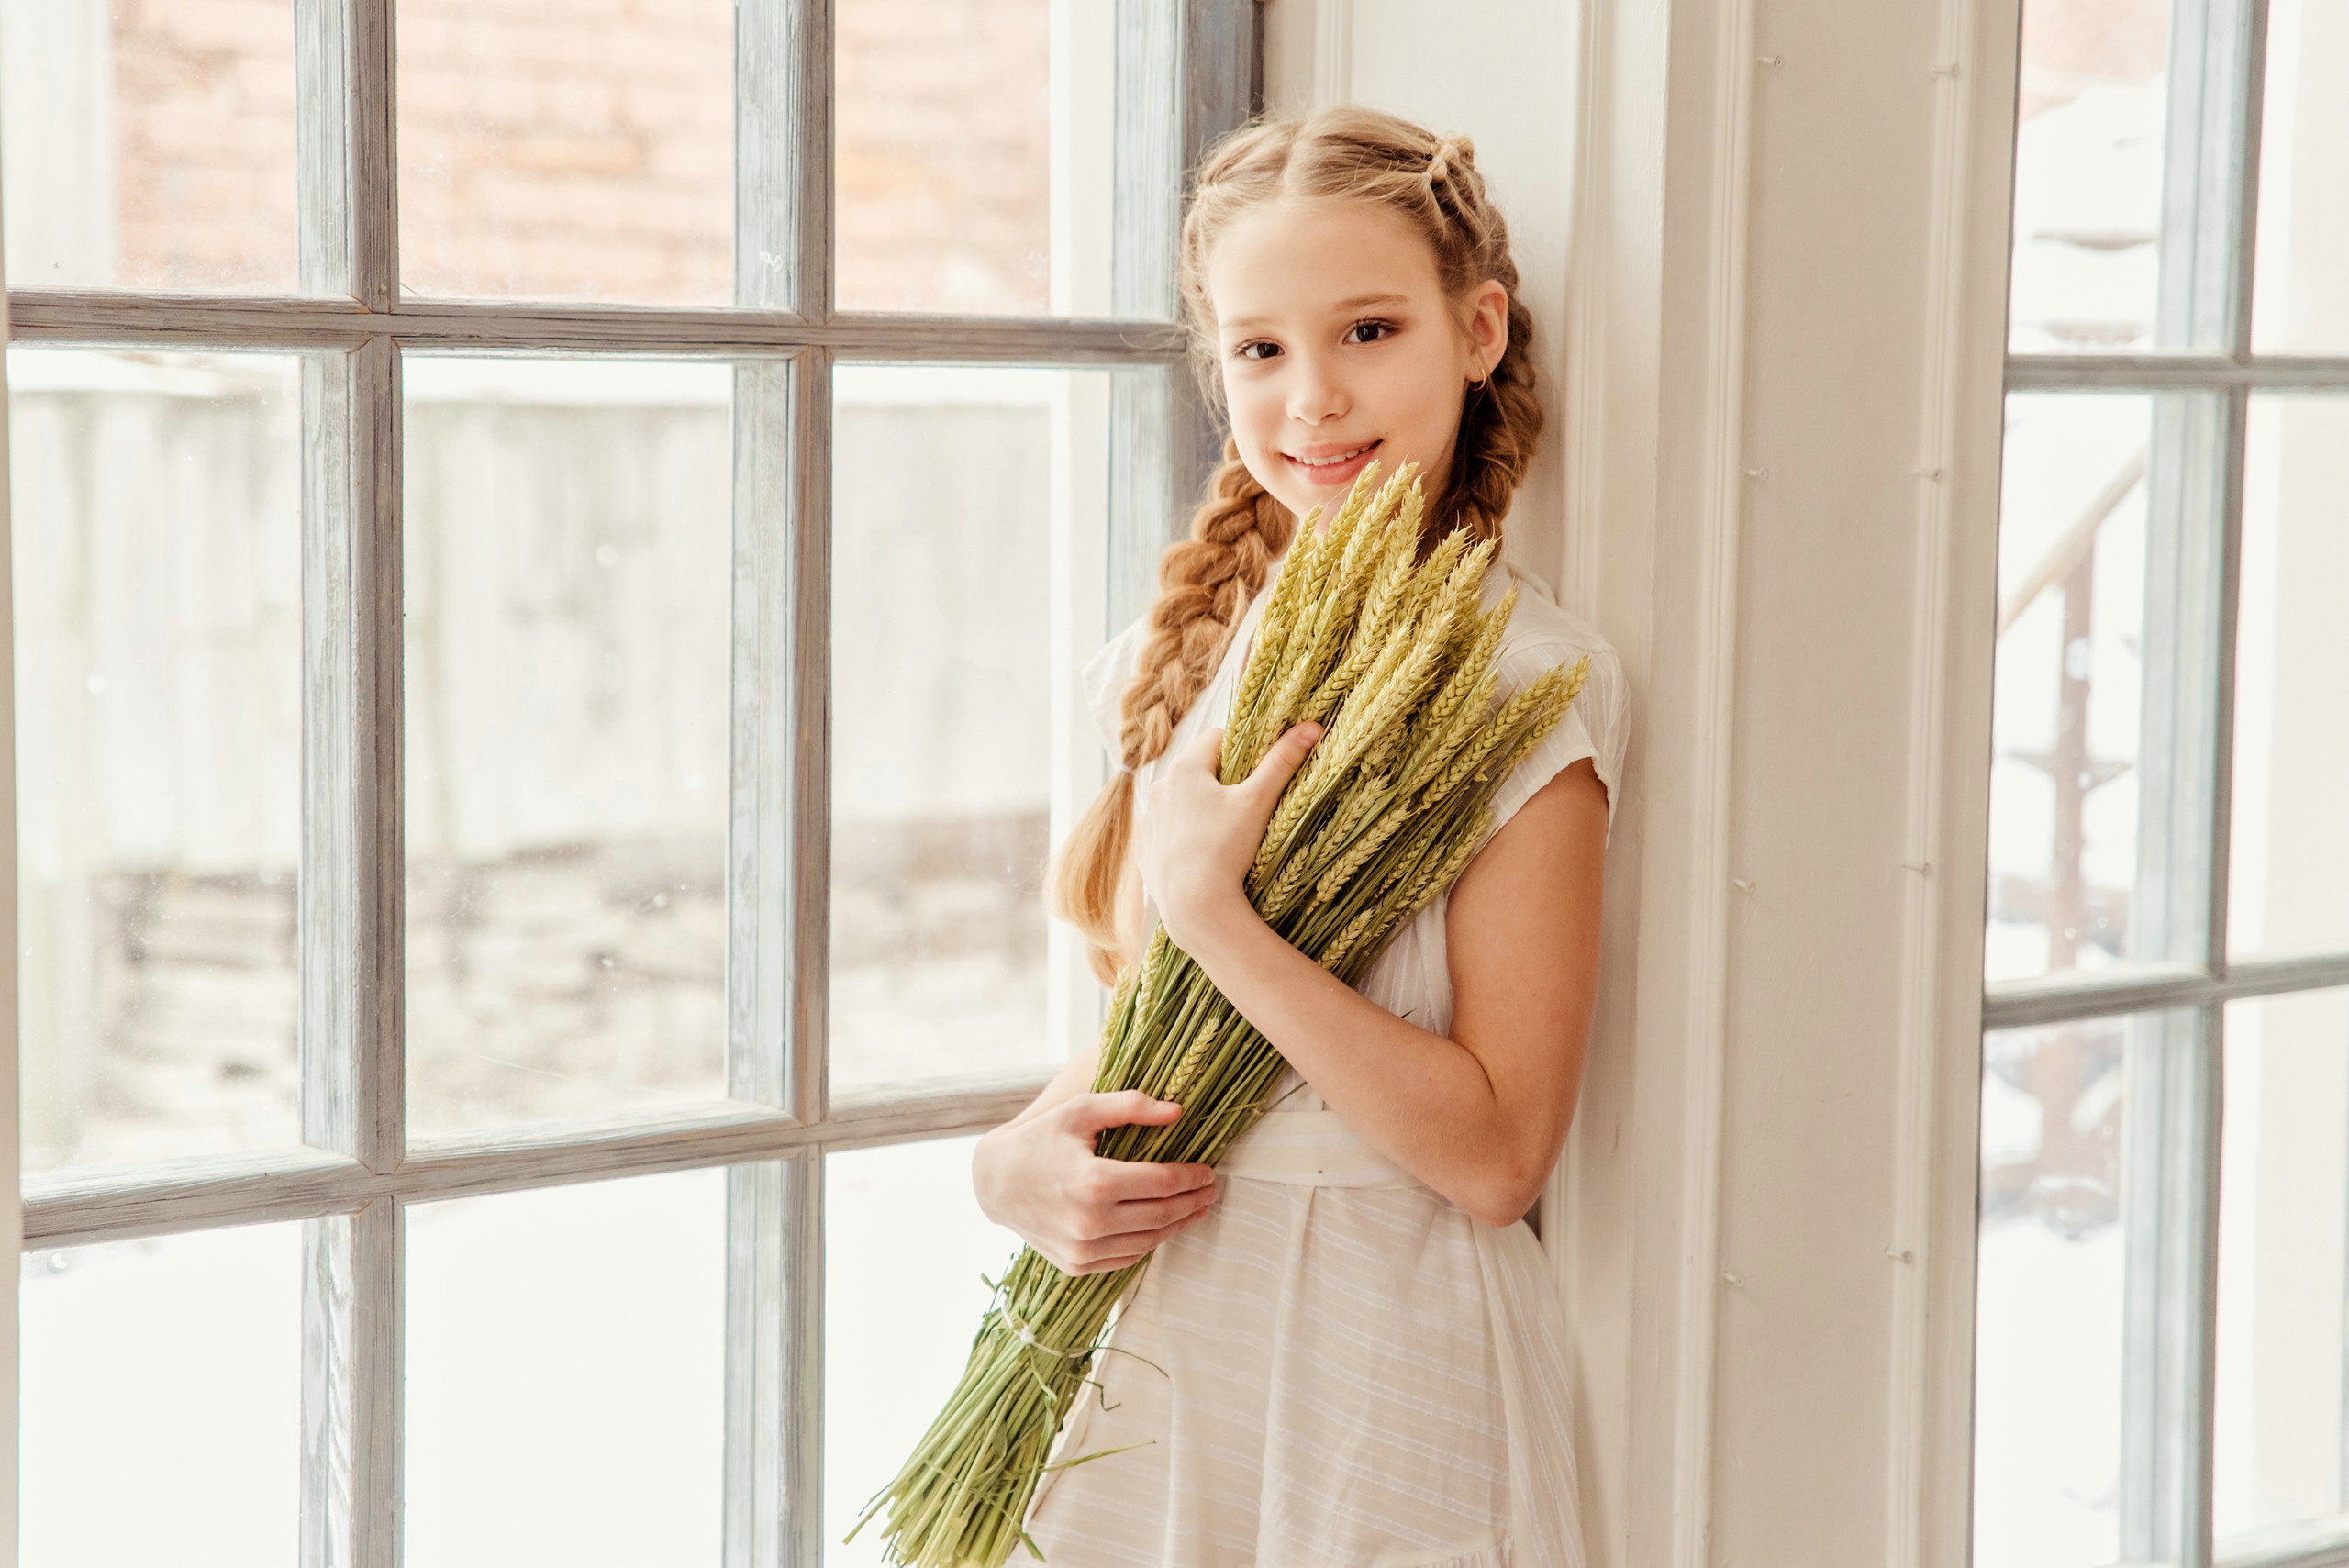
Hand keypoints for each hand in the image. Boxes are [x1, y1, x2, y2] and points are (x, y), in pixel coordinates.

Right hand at [972, 1092, 1220, 1274]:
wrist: (995, 1182)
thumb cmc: (1041, 1139)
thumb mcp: (1081, 1110)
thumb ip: (1130, 1106)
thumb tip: (1177, 1112)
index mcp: (1094, 1182)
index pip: (1162, 1182)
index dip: (1191, 1177)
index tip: (1209, 1171)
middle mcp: (1090, 1223)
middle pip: (1161, 1215)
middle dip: (1192, 1202)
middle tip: (1210, 1191)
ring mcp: (1082, 1250)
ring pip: (1148, 1241)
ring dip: (1177, 1225)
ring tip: (1195, 1209)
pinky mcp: (1077, 1266)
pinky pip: (1126, 1257)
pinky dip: (1149, 1242)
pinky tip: (1161, 1226)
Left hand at [1132, 721, 1320, 951]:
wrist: (1194, 906)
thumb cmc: (1226, 849)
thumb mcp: (1257, 801)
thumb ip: (1282, 761)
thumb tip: (1311, 727)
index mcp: (1184, 768)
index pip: (1216, 739)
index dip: (1241, 751)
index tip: (1256, 773)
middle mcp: (1159, 788)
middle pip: (1198, 771)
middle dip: (1221, 782)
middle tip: (1245, 807)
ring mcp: (1148, 820)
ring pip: (1180, 802)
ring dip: (1199, 808)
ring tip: (1224, 834)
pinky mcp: (1144, 850)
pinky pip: (1167, 832)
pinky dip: (1183, 837)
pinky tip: (1201, 854)